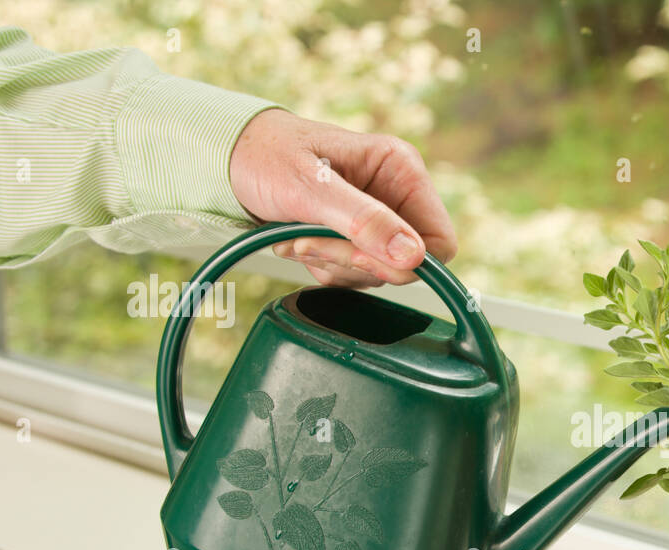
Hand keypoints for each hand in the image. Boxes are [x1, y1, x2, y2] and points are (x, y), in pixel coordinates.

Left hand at [228, 109, 457, 287]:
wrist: (229, 160)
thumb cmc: (266, 157)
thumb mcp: (311, 188)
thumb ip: (364, 221)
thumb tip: (414, 257)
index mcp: (400, 169)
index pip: (439, 240)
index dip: (406, 261)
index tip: (359, 258)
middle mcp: (396, 195)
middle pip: (406, 263)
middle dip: (355, 261)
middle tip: (309, 243)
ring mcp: (377, 218)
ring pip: (378, 272)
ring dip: (333, 265)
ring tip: (295, 237)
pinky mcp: (356, 237)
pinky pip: (354, 274)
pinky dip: (324, 266)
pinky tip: (298, 241)